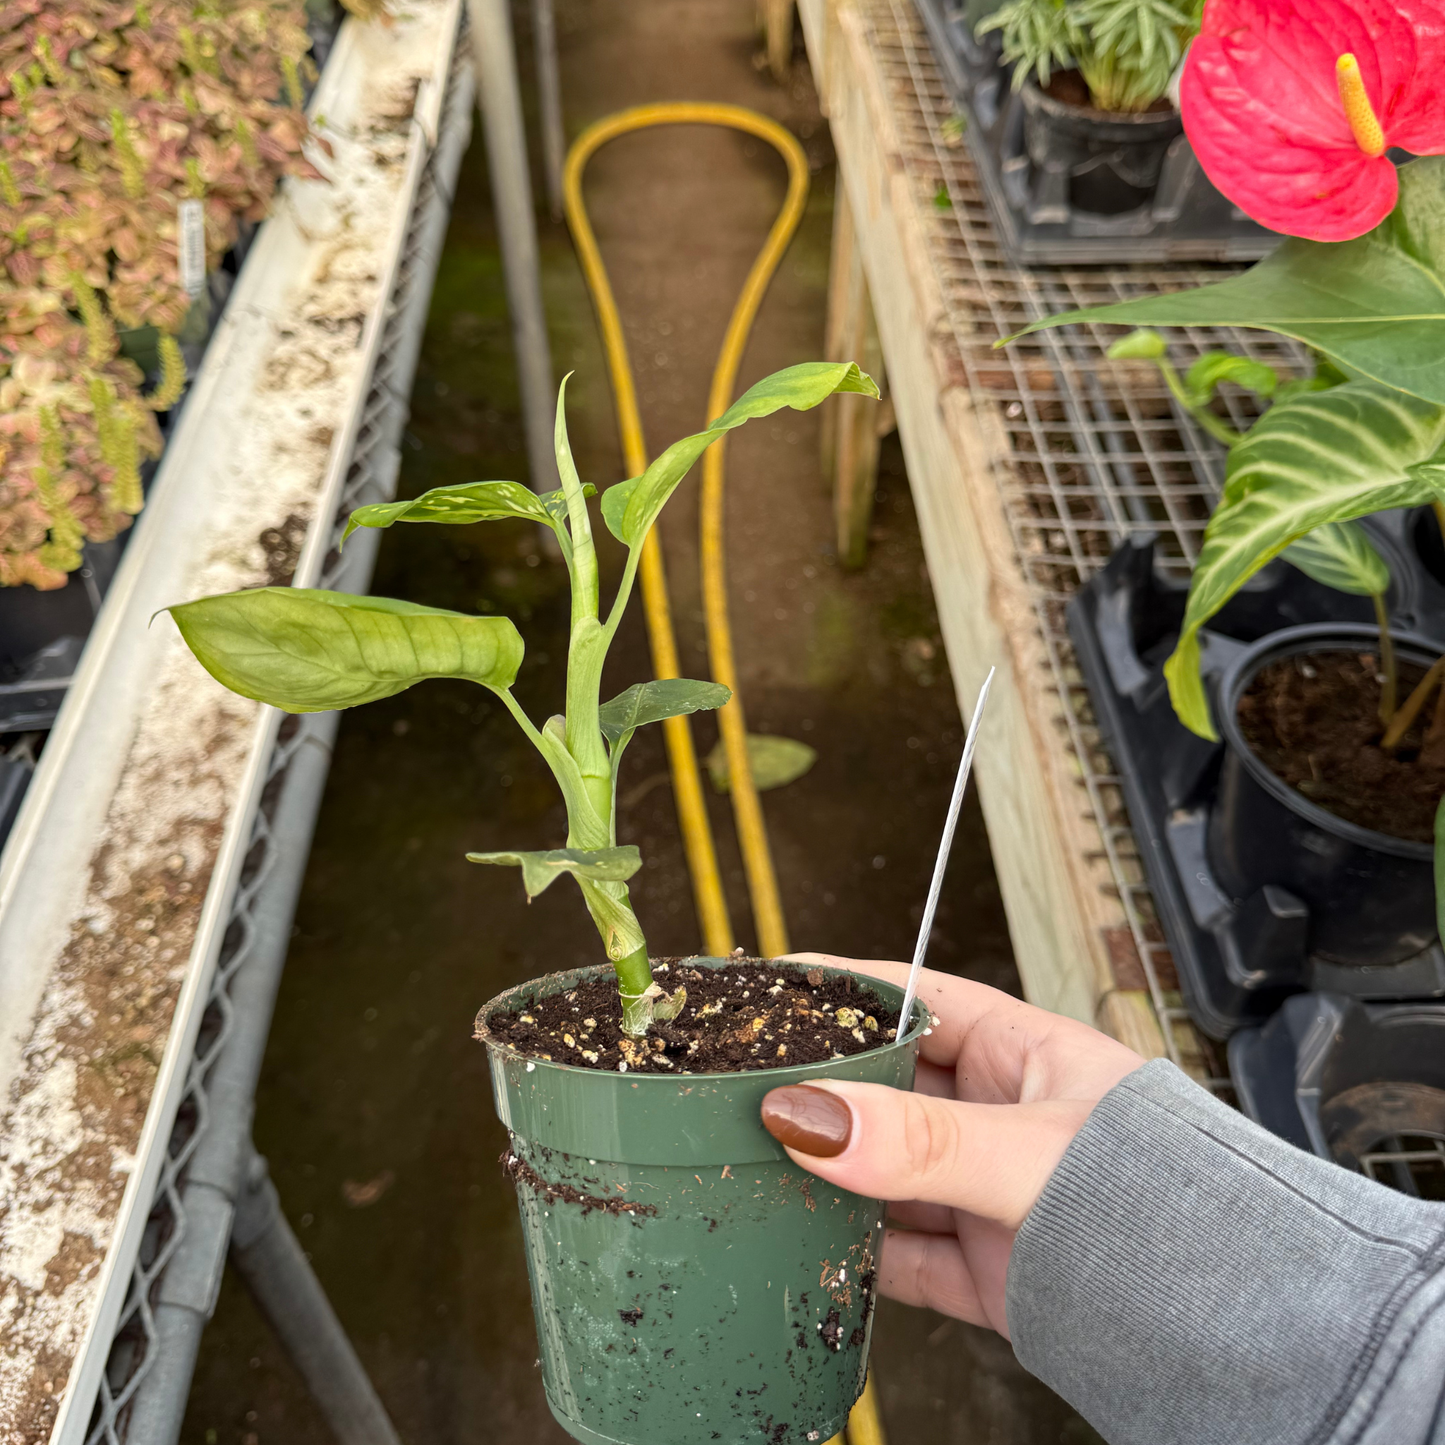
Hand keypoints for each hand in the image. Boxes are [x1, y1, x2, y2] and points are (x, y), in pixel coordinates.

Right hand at [762, 955, 1143, 1337]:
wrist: (1245, 1333)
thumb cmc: (1175, 1207)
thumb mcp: (1033, 1154)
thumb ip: (924, 1139)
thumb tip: (808, 1116)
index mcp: (1025, 1055)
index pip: (916, 1000)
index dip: (844, 989)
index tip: (773, 986)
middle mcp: (1001, 1120)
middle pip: (887, 1090)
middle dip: (822, 1090)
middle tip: (745, 1087)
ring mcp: (988, 1195)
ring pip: (884, 1175)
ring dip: (830, 1177)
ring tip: (760, 1167)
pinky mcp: (985, 1272)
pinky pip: (899, 1257)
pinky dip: (854, 1256)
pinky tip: (813, 1246)